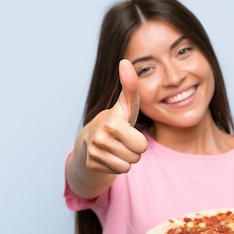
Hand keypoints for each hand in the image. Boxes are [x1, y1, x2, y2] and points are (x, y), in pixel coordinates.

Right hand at [77, 59, 148, 174]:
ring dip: (126, 159)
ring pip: (127, 166)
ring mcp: (94, 153)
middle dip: (133, 150)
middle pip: (136, 157)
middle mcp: (100, 138)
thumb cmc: (116, 120)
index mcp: (112, 123)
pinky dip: (116, 166)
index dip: (140, 140)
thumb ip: (130, 85)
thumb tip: (125, 61)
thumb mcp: (126, 104)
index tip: (129, 132)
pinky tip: (109, 156)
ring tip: (117, 147)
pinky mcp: (91, 165)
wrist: (91, 138)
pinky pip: (118, 172)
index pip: (142, 146)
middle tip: (123, 141)